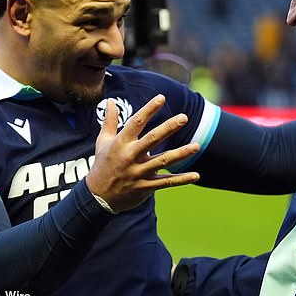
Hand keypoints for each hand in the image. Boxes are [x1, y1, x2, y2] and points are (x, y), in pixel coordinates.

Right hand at [86, 94, 200, 212]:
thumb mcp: (103, 142)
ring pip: (163, 161)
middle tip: (184, 117)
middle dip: (168, 127)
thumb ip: (109, 121)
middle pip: (152, 139)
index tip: (161, 98)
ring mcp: (139, 172)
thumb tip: (110, 101)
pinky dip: (182, 180)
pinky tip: (196, 175)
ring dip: (181, 154)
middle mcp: (131, 156)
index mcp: (121, 143)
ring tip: (197, 146)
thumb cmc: (102, 165)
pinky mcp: (146, 187)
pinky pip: (166, 182)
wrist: (98, 197)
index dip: (148, 109)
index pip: (135, 122)